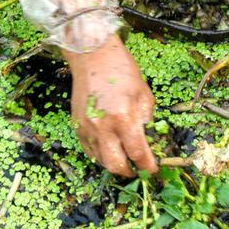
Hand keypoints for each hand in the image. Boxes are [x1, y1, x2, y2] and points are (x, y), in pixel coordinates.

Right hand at [63, 34, 157, 175]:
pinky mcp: (77, 126)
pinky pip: (88, 149)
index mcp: (124, 117)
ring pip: (100, 160)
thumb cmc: (122, 70)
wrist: (93, 55)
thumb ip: (146, 118)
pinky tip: (109, 147)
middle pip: (115, 165)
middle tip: (136, 170)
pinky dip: (99, 153)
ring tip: (123, 157)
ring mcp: (88, 128)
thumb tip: (147, 137)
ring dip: (113, 162)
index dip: (146, 165)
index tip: (152, 170)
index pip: (137, 152)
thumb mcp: (144, 92)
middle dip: (128, 172)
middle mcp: (104, 127)